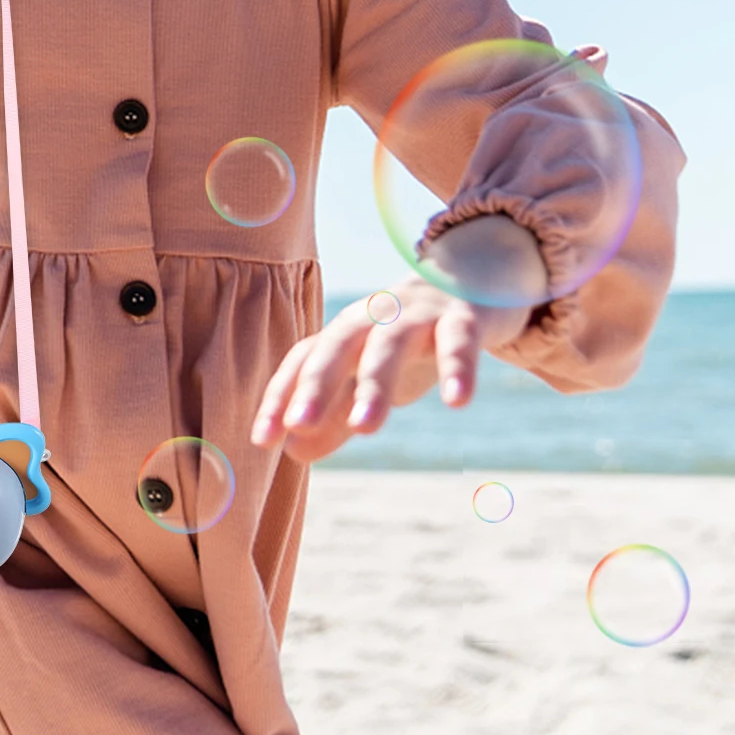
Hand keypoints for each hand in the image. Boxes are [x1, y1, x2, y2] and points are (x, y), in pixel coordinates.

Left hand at [250, 214, 546, 461]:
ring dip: (375, 382)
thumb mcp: (368, 376)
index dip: (280, 397)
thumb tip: (293, 452)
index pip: (303, 360)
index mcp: (344, 334)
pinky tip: (458, 401)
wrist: (471, 281)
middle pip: (337, 345)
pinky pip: (458, 339)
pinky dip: (458, 366)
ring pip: (390, 343)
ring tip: (364, 428)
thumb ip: (335, 413)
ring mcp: (417, 315)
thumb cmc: (408, 341)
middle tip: (299, 424)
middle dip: (316, 384)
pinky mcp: (464, 317)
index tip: (262, 440)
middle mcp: (372, 318)